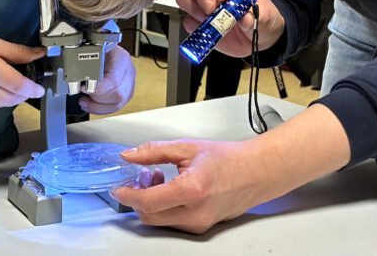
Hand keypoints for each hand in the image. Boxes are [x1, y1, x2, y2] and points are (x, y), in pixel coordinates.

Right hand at [0, 35, 44, 112]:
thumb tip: (38, 54)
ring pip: (2, 105)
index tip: (39, 88)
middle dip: (22, 93)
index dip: (33, 89)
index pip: (20, 86)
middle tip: (24, 84)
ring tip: (4, 83)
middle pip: (14, 98)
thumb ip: (17, 52)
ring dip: (9, 97)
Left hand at [79, 45, 135, 114]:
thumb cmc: (98, 46)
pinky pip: (116, 106)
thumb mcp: (92, 49)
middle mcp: (128, 71)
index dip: (98, 88)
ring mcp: (129, 83)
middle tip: (82, 94)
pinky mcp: (127, 92)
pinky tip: (90, 105)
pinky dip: (101, 109)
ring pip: (118, 103)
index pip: (114, 80)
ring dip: (97, 106)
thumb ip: (86, 61)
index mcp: (121, 58)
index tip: (83, 88)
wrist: (105, 46)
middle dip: (96, 98)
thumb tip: (76, 75)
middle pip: (117, 94)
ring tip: (84, 102)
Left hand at [111, 139, 263, 233]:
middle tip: (143, 178)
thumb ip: (154, 151)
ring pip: (160, 221)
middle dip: (139, 198)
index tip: (120, 188)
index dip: (129, 195)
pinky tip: (172, 190)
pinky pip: (172, 222)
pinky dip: (165, 208)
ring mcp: (199, 224)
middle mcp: (195, 212)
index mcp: (192, 190)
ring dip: (152, 203)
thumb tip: (129, 156)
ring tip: (161, 179)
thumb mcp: (187, 147)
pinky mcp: (201, 228)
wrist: (255, 172)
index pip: (148, 201)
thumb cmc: (228, 159)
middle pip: (150, 216)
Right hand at [175, 0, 284, 57]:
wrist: (259, 37)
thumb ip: (254, 16)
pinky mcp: (198, 23)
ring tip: (209, 21)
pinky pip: (188, 22)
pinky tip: (208, 32)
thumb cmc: (261, 17)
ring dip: (194, 10)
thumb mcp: (264, 15)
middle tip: (211, 10)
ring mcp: (203, 5)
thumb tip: (243, 19)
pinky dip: (195, 28)